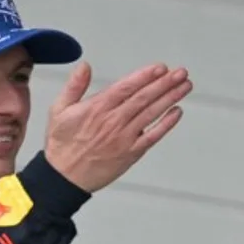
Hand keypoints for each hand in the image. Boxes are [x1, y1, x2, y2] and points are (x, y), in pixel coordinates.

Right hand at [44, 61, 192, 193]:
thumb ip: (74, 86)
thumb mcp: (59, 110)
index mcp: (97, 108)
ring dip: (170, 98)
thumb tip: (84, 66)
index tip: (161, 68)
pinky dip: (166, 124)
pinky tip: (177, 112)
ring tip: (185, 86)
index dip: (146, 76)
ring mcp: (124, 137)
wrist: (63, 178)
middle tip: (181, 73)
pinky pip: (153, 136)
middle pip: (144, 98)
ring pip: (152, 113)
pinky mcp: (130, 153)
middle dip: (165, 83)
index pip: (127, 87)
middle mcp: (114, 121)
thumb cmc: (61, 145)